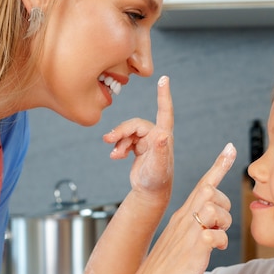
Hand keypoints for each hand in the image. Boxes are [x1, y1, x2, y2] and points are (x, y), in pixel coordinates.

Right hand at [103, 76, 173, 194]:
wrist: (150, 194)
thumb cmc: (156, 181)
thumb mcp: (157, 167)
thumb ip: (160, 151)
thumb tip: (163, 135)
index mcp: (163, 136)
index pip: (164, 111)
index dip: (163, 95)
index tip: (164, 79)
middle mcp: (156, 136)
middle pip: (135, 124)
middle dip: (121, 130)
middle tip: (108, 140)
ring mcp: (148, 141)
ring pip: (128, 132)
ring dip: (119, 141)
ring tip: (114, 154)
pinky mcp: (139, 147)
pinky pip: (125, 140)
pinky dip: (118, 147)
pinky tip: (115, 156)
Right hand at [127, 142, 236, 273]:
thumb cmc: (164, 272)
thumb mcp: (181, 242)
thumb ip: (194, 228)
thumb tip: (209, 222)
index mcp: (182, 217)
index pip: (203, 184)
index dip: (219, 165)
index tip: (230, 148)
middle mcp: (184, 220)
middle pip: (210, 189)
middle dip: (224, 201)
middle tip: (219, 224)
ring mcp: (188, 234)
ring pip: (214, 208)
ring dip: (222, 223)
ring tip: (213, 241)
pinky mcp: (194, 250)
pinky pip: (216, 236)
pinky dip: (220, 243)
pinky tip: (211, 251)